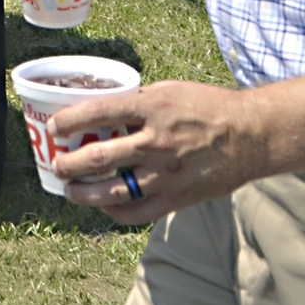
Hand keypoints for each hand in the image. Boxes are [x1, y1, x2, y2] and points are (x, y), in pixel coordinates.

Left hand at [50, 80, 273, 223]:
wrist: (251, 136)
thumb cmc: (208, 107)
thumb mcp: (170, 90)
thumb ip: (136, 102)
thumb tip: (102, 109)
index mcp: (152, 109)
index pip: (97, 113)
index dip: (68, 121)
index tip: (54, 127)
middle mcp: (155, 142)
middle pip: (96, 158)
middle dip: (67, 164)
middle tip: (56, 164)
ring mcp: (165, 174)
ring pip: (111, 192)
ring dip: (83, 194)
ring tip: (70, 191)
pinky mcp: (176, 198)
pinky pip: (136, 213)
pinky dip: (114, 212)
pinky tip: (104, 207)